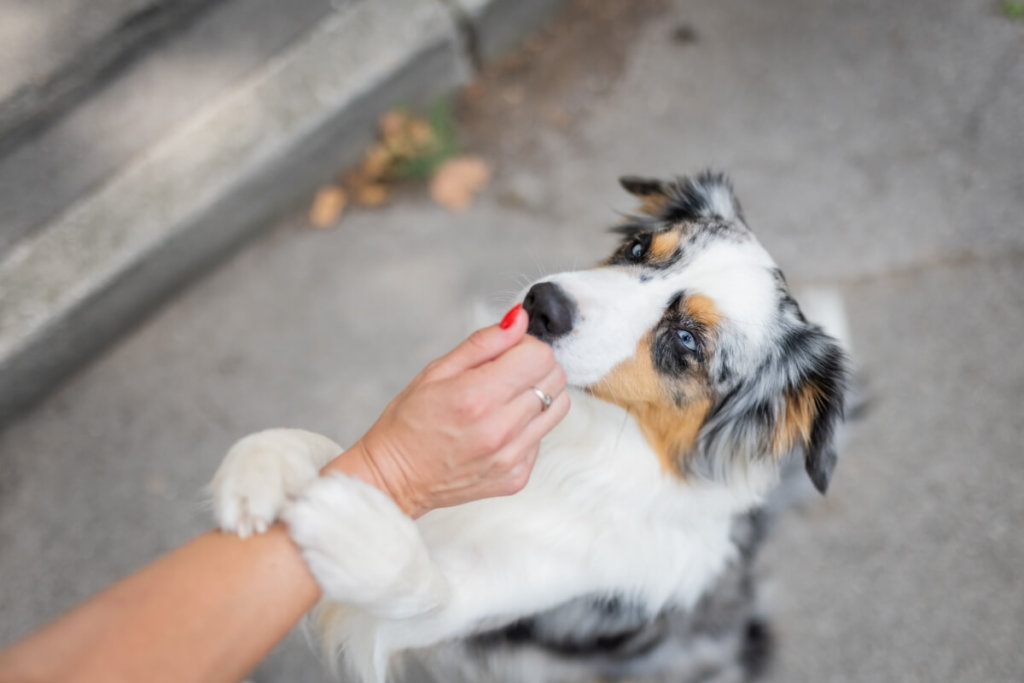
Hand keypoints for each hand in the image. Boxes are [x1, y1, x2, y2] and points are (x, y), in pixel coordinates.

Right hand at [325, 305, 567, 517]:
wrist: (396, 479)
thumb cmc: (409, 422)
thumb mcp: (437, 371)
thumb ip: (484, 342)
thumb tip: (519, 319)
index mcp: (479, 396)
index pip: (540, 355)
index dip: (527, 346)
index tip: (508, 352)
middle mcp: (501, 429)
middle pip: (555, 379)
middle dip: (536, 367)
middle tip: (506, 374)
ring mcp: (512, 457)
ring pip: (558, 408)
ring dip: (539, 395)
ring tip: (506, 400)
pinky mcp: (517, 477)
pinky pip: (542, 437)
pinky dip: (528, 426)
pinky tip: (499, 428)